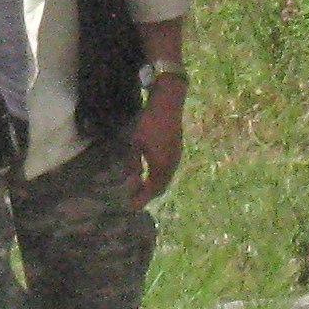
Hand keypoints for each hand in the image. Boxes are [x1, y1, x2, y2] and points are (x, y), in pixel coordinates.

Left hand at [129, 84, 183, 206]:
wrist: (169, 102)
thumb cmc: (149, 121)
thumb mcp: (135, 142)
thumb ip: (132, 163)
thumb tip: (131, 179)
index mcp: (162, 165)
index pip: (152, 190)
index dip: (142, 199)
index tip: (132, 206)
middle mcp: (172, 164)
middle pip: (161, 186)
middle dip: (148, 195)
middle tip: (136, 199)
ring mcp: (176, 156)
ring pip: (166, 178)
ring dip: (155, 185)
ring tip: (142, 188)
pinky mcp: (177, 149)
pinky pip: (168, 170)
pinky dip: (159, 176)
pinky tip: (151, 172)